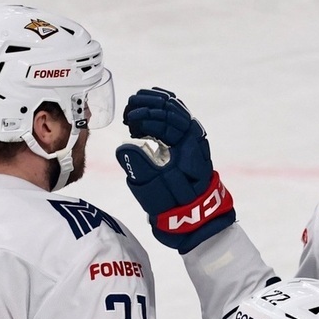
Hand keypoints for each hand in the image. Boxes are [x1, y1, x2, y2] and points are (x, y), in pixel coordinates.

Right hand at [117, 87, 234, 252]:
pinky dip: (159, 107)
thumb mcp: (156, 191)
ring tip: (131, 105)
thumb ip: (140, 168)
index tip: (130, 122)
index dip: (149, 119)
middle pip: (174, 110)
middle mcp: (195, 138)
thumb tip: (124, 147)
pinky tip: (144, 101)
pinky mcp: (184, 139)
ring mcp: (191, 137)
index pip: (171, 123)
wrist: (191, 216)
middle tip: (128, 110)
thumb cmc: (173, 206)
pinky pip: (174, 114)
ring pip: (174, 109)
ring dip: (152, 104)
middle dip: (149, 106)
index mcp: (192, 149)